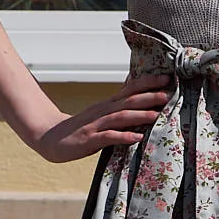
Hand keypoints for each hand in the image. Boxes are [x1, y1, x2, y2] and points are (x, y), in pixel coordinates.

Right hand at [30, 74, 170, 162]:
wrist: (50, 137)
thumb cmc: (81, 129)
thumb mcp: (102, 116)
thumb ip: (121, 111)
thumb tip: (144, 106)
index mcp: (108, 105)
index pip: (130, 89)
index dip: (148, 83)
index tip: (167, 78)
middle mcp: (103, 111)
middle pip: (128, 101)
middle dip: (148, 96)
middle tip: (168, 93)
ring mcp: (95, 125)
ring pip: (119, 117)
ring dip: (139, 115)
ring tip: (156, 115)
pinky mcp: (89, 140)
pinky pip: (107, 137)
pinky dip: (123, 137)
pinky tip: (136, 138)